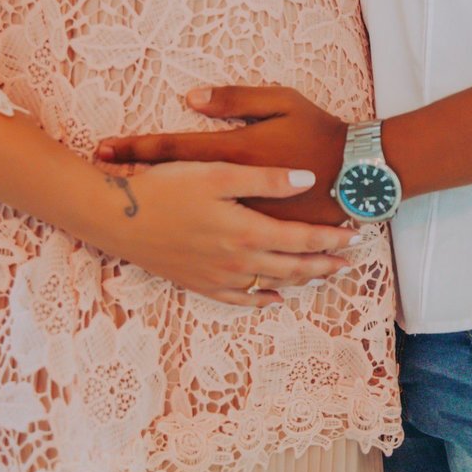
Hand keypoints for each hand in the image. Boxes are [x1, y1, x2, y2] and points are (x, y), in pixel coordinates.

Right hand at [87, 161, 357, 306]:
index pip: (302, 239)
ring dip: (299, 281)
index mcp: (247, 231)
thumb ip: (267, 178)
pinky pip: (238, 298)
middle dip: (324, 265)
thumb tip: (307, 180)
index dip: (331, 238)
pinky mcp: (197, 282)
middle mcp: (237, 261)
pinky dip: (261, 299)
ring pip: (270, 284)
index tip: (354, 235)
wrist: (116, 217)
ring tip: (321, 275)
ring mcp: (217, 276)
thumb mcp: (219, 172)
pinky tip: (272, 298)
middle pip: (293, 268)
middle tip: (349, 262)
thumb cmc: (167, 187)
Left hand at [97, 86, 348, 224]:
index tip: (102, 149)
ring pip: (183, 219)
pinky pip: (226, 257)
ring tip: (123, 227)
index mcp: (234, 158)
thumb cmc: (319, 131)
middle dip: (132, 190)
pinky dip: (188, 246)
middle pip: (172, 193)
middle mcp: (234, 198)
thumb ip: (235, 99)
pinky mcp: (267, 243)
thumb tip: (191, 98)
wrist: (359, 171)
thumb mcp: (282, 101)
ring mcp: (249, 226)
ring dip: (155, 223)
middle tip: (98, 184)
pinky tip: (168, 249)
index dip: (135, 150)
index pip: (172, 151)